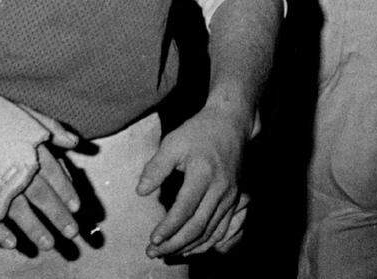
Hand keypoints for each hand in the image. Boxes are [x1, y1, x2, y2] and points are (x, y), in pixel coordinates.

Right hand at [0, 49, 81, 250]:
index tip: (77, 207)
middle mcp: (15, 172)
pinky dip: (1, 235)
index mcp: (31, 152)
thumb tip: (75, 142)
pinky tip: (12, 243)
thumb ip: (52, 129)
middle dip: (59, 218)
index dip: (67, 193)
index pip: (56, 177)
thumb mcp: (25, 115)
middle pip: (43, 199)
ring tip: (49, 245)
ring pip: (21, 215)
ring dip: (37, 231)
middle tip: (72, 233)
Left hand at [136, 103, 248, 258]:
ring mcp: (230, 196)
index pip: (184, 209)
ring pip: (210, 231)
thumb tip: (141, 192)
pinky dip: (207, 243)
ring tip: (167, 254)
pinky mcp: (235, 199)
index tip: (152, 239)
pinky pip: (223, 229)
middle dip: (175, 243)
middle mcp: (220, 188)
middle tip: (154, 253)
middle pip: (197, 226)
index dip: (168, 227)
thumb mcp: (173, 142)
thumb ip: (156, 167)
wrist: (231, 123)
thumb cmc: (199, 132)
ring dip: (188, 247)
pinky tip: (191, 248)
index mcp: (203, 174)